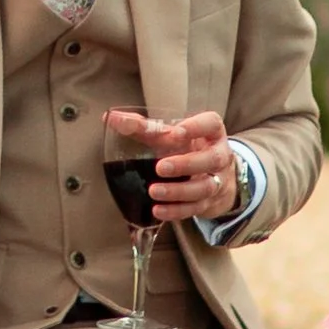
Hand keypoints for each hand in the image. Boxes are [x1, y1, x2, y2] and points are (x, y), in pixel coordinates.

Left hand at [125, 106, 239, 225]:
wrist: (212, 176)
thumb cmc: (186, 149)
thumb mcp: (169, 136)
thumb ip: (142, 127)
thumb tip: (110, 118)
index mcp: (211, 133)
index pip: (211, 124)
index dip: (197, 127)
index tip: (176, 132)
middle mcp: (218, 156)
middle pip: (211, 159)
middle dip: (186, 164)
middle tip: (160, 167)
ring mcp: (216, 181)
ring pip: (204, 187)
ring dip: (178, 191)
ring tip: (153, 191)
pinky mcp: (208, 202)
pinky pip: (195, 208)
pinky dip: (176, 211)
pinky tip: (158, 210)